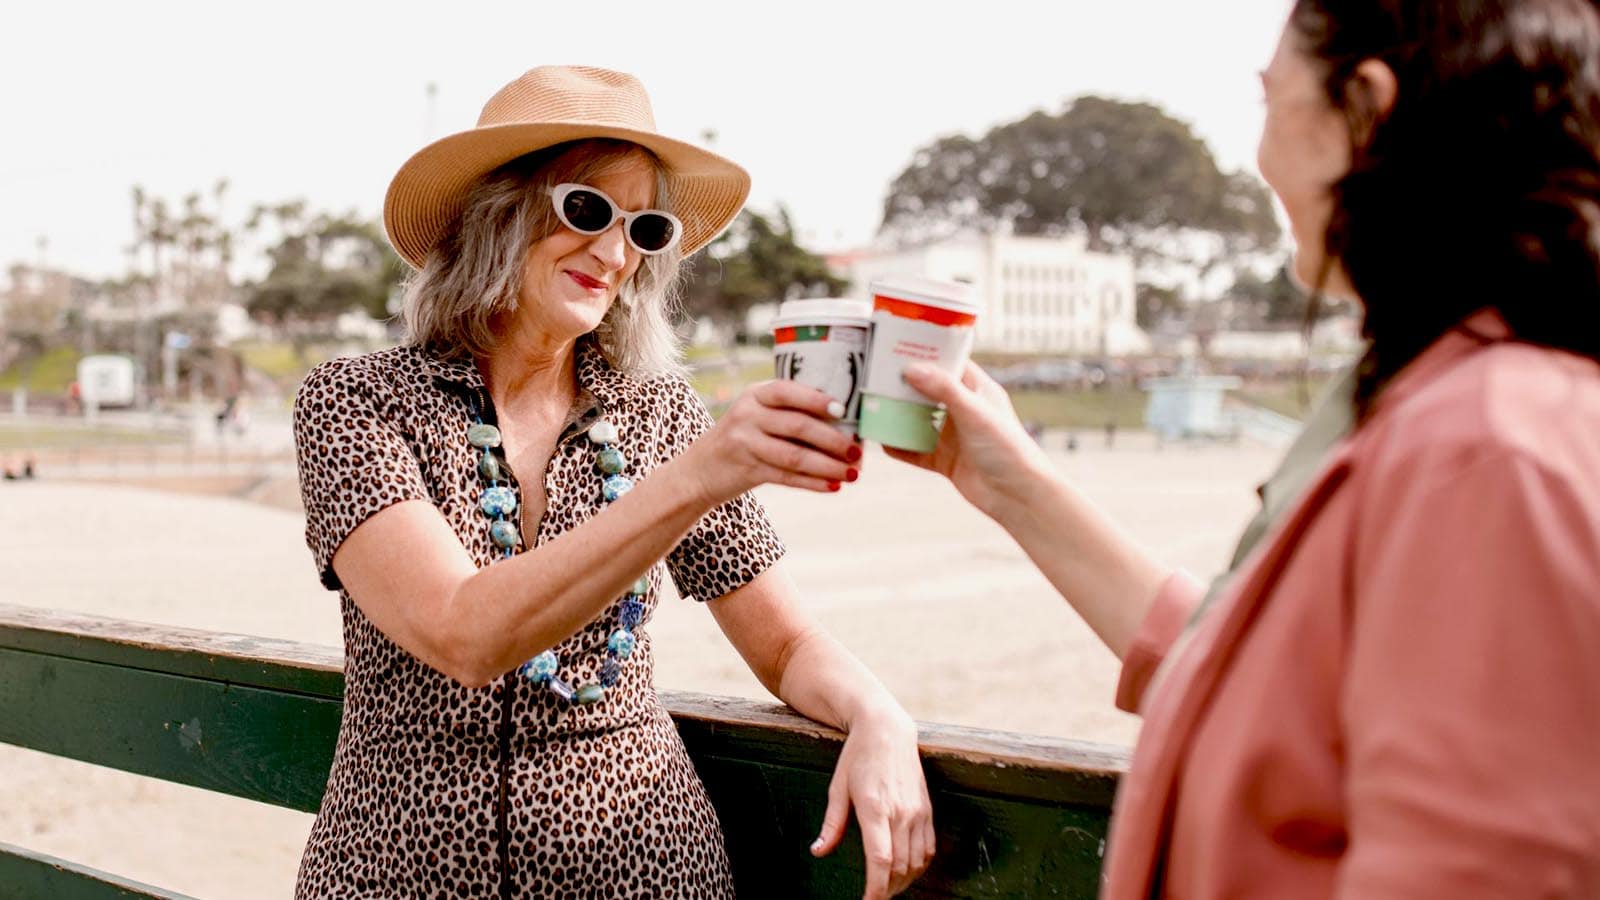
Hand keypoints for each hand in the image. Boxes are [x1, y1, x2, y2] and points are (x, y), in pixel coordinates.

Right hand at [685, 380, 862, 504]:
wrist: (699, 471)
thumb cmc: (743, 438)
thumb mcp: (756, 415)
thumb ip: (789, 412)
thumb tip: (845, 422)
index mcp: (754, 395)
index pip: (787, 391)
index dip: (816, 399)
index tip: (844, 409)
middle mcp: (747, 415)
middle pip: (797, 426)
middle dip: (832, 440)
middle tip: (857, 451)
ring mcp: (745, 443)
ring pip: (795, 456)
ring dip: (828, 466)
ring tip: (852, 473)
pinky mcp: (747, 470)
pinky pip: (787, 478)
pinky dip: (813, 483)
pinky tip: (833, 486)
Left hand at [811, 710, 934, 898]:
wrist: (887, 729)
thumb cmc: (857, 757)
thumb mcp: (837, 788)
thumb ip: (831, 825)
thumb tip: (819, 852)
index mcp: (875, 807)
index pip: (880, 860)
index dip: (876, 889)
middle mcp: (901, 812)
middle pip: (899, 867)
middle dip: (887, 890)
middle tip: (873, 896)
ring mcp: (917, 811)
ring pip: (916, 862)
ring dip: (903, 881)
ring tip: (887, 888)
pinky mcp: (927, 810)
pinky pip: (928, 848)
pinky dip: (918, 866)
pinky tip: (905, 870)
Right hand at [884, 362, 1046, 516]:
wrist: (1017, 496)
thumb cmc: (1007, 448)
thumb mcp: (973, 412)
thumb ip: (942, 388)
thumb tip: (910, 368)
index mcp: (978, 390)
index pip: (949, 363)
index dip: (926, 353)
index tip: (898, 345)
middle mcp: (965, 410)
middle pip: (928, 391)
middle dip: (904, 385)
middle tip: (875, 375)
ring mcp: (954, 436)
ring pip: (919, 421)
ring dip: (898, 415)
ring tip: (872, 404)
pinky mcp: (945, 460)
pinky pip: (916, 450)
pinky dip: (900, 446)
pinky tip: (881, 441)